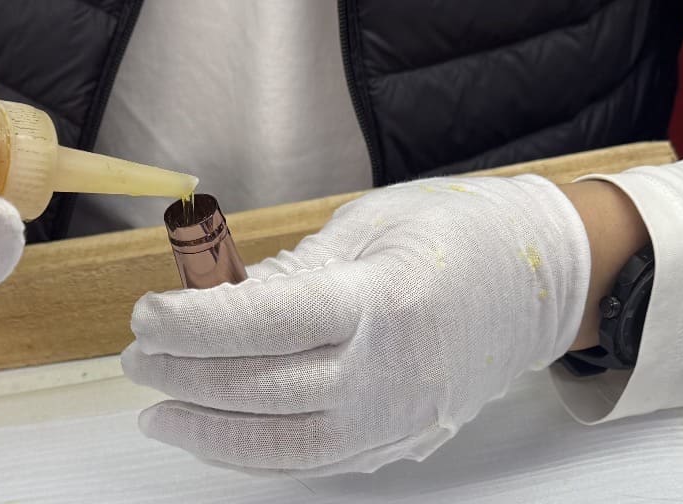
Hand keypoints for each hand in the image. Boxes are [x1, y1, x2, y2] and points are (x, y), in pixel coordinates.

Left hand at [122, 175, 591, 474]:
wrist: (544, 281)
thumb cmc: (462, 235)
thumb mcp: (372, 222)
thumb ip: (294, 270)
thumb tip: (218, 303)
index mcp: (385, 298)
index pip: (270, 324)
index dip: (196, 325)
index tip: (146, 316)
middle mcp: (395, 369)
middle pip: (267, 391)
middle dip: (187, 377)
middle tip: (138, 358)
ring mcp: (403, 415)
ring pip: (287, 446)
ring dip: (211, 433)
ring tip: (160, 410)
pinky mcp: (405, 439)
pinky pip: (318, 460)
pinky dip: (258, 453)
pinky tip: (217, 432)